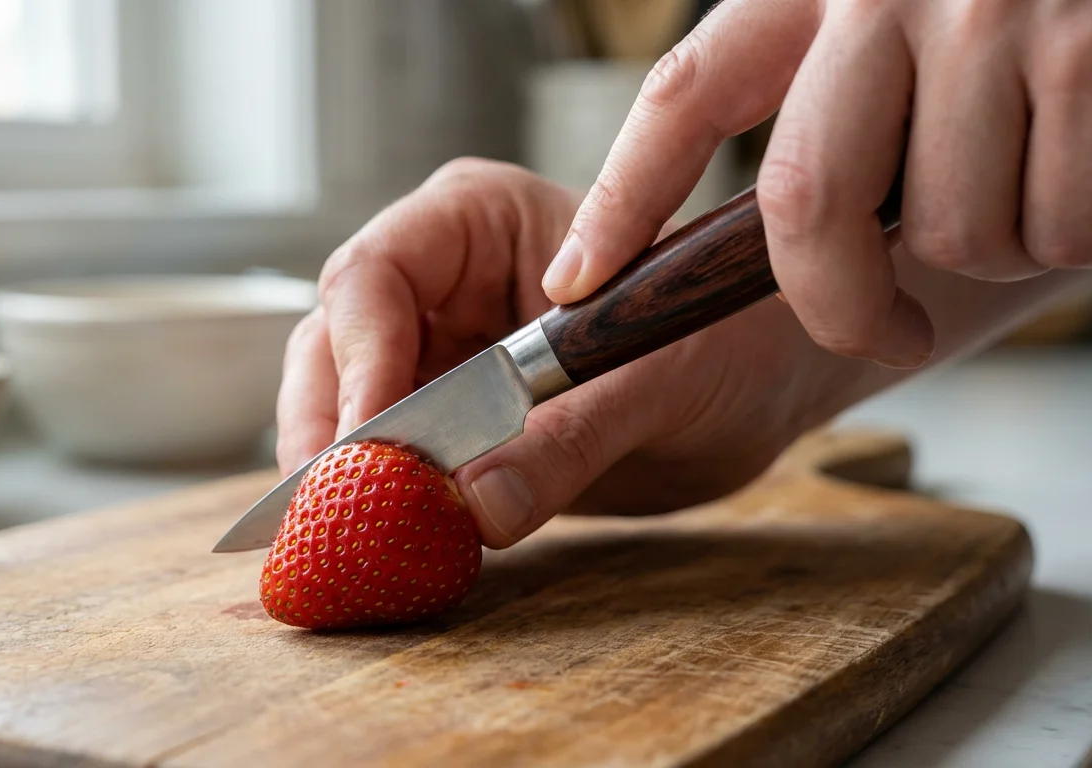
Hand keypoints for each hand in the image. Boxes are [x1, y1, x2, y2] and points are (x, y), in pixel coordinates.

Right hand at [278, 158, 867, 547]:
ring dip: (342, 477)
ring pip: (341, 407)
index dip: (358, 361)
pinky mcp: (445, 423)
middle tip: (336, 514)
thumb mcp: (662, 378)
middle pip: (334, 346)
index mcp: (477, 221)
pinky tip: (389, 546)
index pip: (373, 275)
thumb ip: (573, 436)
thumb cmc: (727, 333)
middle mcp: (436, 280)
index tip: (369, 447)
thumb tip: (478, 506)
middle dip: (329, 431)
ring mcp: (434, 351)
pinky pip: (387, 461)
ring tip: (355, 541)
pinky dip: (380, 506)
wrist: (762, 384)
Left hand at [541, 0, 1091, 367]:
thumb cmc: (1032, 2)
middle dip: (844, 308)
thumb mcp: (905, 26)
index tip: (577, 285)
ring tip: (1040, 171)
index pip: (685, 98)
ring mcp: (986, 13)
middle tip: (889, 332)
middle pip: (806, 205)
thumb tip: (775, 253)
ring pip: (951, 232)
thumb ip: (831, 105)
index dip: (621, 201)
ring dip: (1003, 242)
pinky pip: (1066, 221)